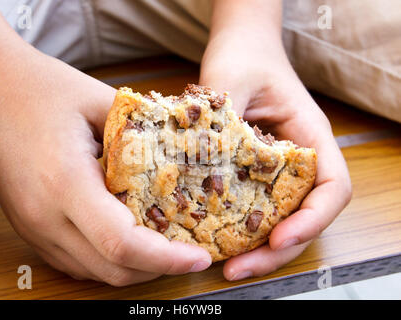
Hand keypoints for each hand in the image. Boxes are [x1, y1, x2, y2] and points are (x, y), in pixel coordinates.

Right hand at [0, 52, 211, 285]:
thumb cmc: (39, 88)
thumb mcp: (100, 102)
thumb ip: (142, 134)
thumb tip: (177, 157)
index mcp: (65, 182)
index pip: (122, 244)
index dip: (167, 259)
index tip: (198, 257)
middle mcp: (45, 217)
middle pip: (112, 270)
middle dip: (158, 270)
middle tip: (188, 253)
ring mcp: (33, 227)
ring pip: (93, 272)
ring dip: (135, 268)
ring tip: (164, 248)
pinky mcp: (29, 227)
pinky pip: (76, 261)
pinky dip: (108, 260)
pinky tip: (128, 240)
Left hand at [200, 48, 351, 280]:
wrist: (241, 48)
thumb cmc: (245, 55)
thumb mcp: (232, 76)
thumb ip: (219, 110)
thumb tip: (195, 154)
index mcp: (310, 136)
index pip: (333, 187)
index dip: (313, 220)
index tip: (279, 236)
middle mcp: (299, 159)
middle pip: (305, 216)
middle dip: (277, 250)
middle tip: (237, 269)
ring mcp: (276, 170)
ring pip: (280, 220)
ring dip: (258, 249)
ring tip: (225, 266)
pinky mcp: (252, 173)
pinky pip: (254, 209)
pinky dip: (240, 231)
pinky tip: (213, 240)